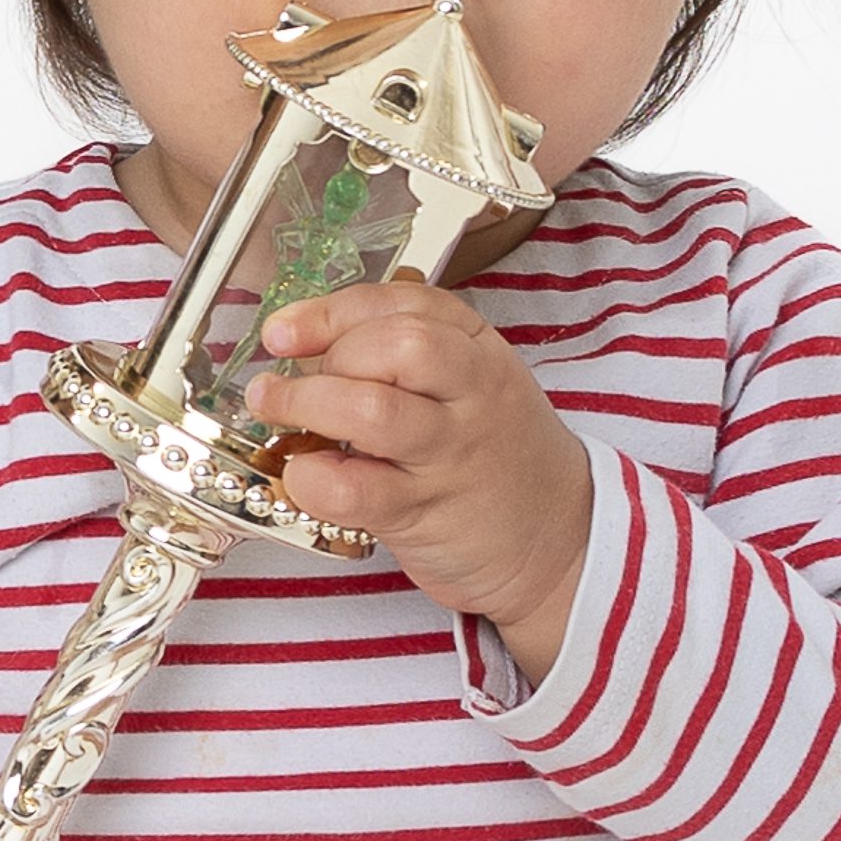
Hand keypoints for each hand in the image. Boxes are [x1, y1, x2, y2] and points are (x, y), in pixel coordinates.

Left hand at [249, 276, 599, 673]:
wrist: (562, 537)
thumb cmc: (496, 454)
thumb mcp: (471, 385)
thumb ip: (402, 354)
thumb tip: (304, 343)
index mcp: (478, 351)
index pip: (404, 303)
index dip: (331, 311)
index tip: (284, 329)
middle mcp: (471, 395)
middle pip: (398, 344)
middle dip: (329, 354)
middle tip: (294, 379)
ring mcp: (449, 455)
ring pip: (372, 410)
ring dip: (307, 404)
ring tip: (277, 410)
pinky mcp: (423, 513)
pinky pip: (353, 489)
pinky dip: (312, 477)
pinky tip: (305, 474)